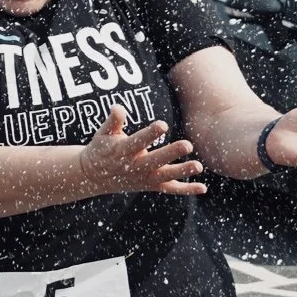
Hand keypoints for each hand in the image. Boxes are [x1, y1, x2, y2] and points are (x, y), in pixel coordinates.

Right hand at [78, 105, 206, 197]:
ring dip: (182, 172)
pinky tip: (203, 188)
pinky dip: (187, 190)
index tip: (163, 125)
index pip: (138, 142)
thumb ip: (113, 121)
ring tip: (198, 166)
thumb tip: (118, 107)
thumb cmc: (101, 149)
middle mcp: (135, 166)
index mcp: (123, 151)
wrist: (94, 176)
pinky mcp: (151, 185)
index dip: (150, 134)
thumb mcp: (102, 133)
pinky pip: (170, 189)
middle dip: (171, 153)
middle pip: (155, 160)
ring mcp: (144, 178)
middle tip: (187, 145)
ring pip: (165, 176)